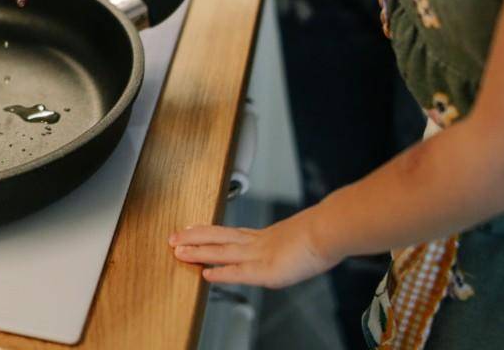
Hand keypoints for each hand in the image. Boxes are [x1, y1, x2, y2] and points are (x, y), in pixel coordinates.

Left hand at [168, 212, 338, 288]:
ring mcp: (260, 255)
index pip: (231, 234)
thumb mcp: (304, 237)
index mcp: (266, 236)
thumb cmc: (324, 233)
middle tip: (173, 238)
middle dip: (194, 238)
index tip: (192, 229)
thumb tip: (300, 244)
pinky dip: (221, 273)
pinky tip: (205, 274)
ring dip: (198, 252)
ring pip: (222, 251)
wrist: (330, 230)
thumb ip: (294, 242)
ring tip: (178, 251)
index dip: (209, 232)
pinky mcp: (266, 270)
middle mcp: (257, 243)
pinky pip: (238, 272)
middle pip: (218, 237)